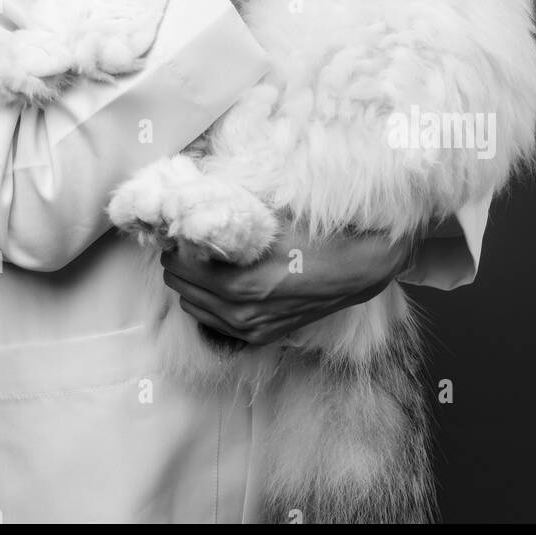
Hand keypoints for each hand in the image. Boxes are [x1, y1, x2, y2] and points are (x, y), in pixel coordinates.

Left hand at [160, 222, 415, 346]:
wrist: (359, 267)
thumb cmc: (316, 234)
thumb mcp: (268, 216)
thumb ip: (228, 212)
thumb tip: (191, 198)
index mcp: (239, 281)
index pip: (179, 262)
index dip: (176, 239)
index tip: (181, 223)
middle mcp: (240, 311)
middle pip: (179, 284)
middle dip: (179, 259)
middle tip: (190, 238)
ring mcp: (249, 327)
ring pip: (191, 305)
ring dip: (191, 282)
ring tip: (205, 259)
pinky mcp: (259, 336)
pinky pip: (211, 321)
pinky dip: (207, 302)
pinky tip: (221, 282)